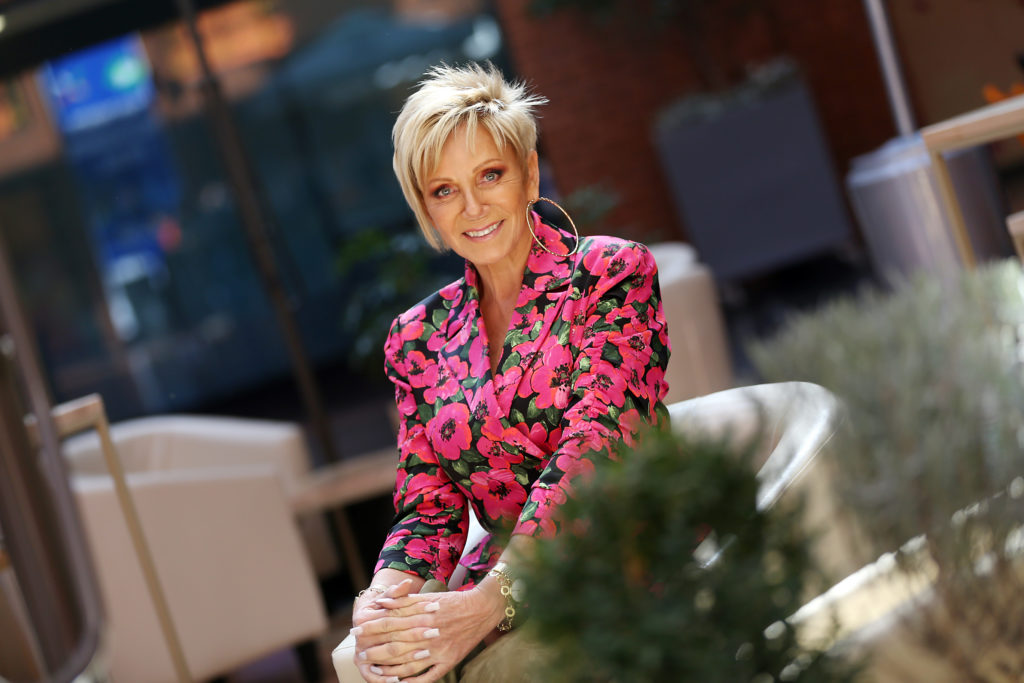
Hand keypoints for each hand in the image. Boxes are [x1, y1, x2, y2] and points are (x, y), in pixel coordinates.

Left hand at [353, 583, 503, 682]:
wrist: (482, 609)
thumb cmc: (453, 602)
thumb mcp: (429, 597)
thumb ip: (405, 601)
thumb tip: (382, 603)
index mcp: (422, 616)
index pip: (390, 622)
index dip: (372, 627)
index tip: (357, 631)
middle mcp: (429, 633)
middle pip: (396, 644)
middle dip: (375, 650)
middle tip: (360, 654)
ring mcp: (439, 650)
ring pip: (409, 664)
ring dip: (389, 669)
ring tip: (374, 671)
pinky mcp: (449, 661)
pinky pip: (428, 676)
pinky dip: (413, 682)